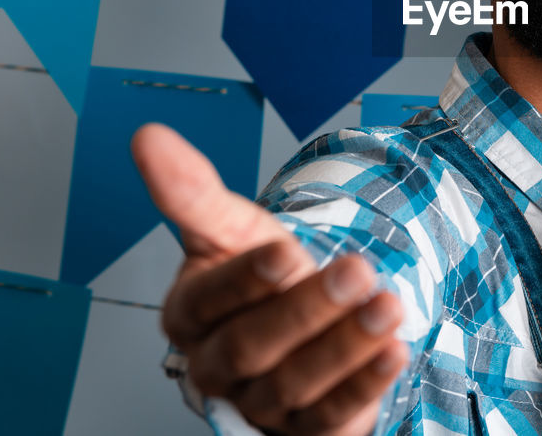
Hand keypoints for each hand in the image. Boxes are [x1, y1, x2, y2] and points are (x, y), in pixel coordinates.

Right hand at [132, 123, 410, 435]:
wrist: (302, 319)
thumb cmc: (261, 272)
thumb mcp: (231, 228)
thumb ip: (191, 190)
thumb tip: (147, 135)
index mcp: (190, 316)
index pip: (210, 302)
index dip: (247, 280)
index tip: (286, 251)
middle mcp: (218, 367)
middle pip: (253, 346)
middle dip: (306, 310)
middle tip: (354, 271)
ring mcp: (261, 403)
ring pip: (297, 383)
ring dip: (346, 346)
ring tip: (387, 306)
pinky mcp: (307, 428)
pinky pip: (334, 413)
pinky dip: (365, 383)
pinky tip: (395, 350)